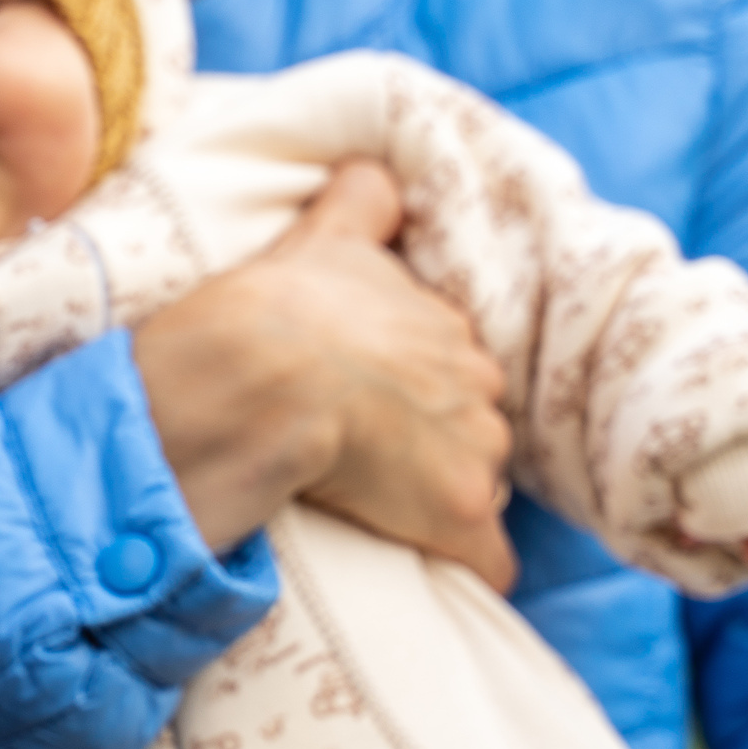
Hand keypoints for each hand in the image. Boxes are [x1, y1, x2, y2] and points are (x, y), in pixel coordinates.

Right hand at [132, 160, 516, 591]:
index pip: (449, 369)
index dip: (407, 394)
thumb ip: (358, 201)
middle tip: (363, 464)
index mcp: (443, 322)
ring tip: (373, 514)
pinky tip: (435, 575)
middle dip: (431, 448)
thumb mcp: (320, 236)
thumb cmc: (273, 309)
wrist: (259, 369)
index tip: (365, 410)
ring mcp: (473, 447)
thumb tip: (377, 173)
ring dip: (437, 503)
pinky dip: (468, 568)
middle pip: (471, 428)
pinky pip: (488, 561)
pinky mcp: (457, 511)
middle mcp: (475, 379)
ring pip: (475, 486)